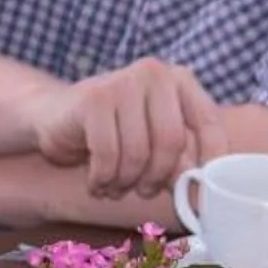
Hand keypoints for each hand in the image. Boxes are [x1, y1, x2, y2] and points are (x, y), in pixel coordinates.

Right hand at [28, 59, 229, 198]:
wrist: (54, 115)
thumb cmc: (112, 131)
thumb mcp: (153, 142)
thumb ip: (180, 159)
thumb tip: (202, 189)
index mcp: (178, 79)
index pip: (208, 121)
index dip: (212, 161)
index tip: (207, 194)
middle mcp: (154, 73)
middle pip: (172, 141)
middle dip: (158, 177)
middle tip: (144, 192)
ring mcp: (122, 82)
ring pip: (138, 152)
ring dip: (126, 181)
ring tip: (115, 185)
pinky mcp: (93, 99)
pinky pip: (108, 155)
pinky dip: (103, 178)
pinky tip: (97, 182)